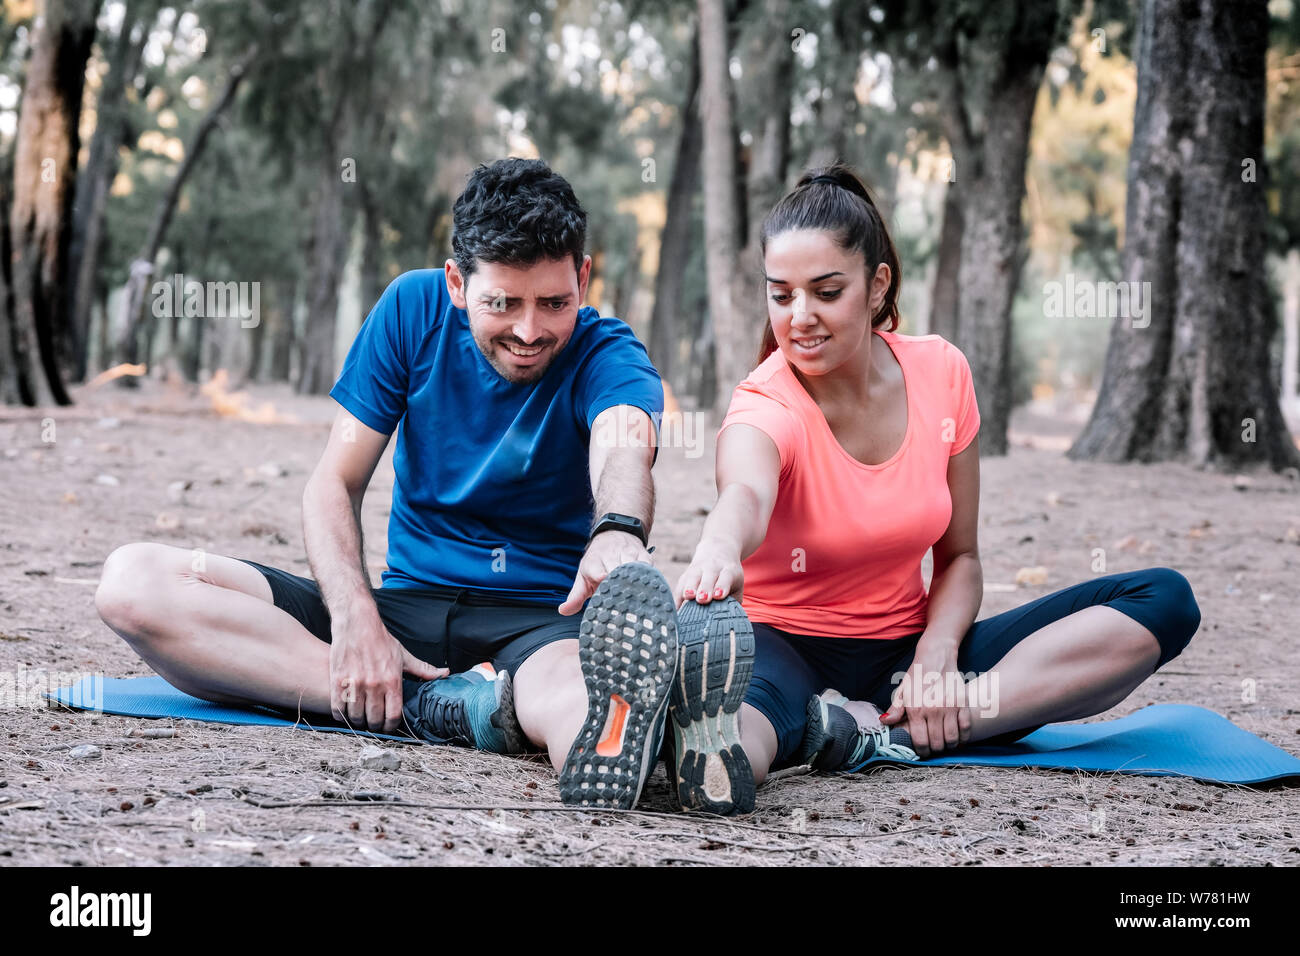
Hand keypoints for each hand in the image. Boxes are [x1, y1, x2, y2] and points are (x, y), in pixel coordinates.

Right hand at [329, 609, 446, 731]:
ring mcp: (355, 684)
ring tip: (360, 717)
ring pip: (355, 718)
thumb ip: (423, 670)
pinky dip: (341, 715)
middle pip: (374, 720)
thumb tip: (444, 674)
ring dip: (357, 721)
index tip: (387, 726)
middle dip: (374, 726)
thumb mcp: (404, 656)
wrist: (357, 623)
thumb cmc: (381, 640)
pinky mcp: (338, 681)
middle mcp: (374, 685)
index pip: (394, 716)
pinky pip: (338, 710)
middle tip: (373, 723)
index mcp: (393, 681)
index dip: (390, 726)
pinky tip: (345, 712)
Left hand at [558, 530, 652, 614]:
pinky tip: (647, 590)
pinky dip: (648, 577)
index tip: (603, 582)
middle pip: (616, 570)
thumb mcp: (583, 577)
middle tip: (621, 603)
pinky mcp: (643, 554)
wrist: (614, 534)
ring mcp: (628, 553)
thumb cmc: (597, 563)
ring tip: (635, 598)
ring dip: (634, 581)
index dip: (601, 576)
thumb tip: (563, 611)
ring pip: (632, 567)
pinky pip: (647, 566)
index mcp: (593, 562)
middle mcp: (610, 555)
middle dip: (618, 583)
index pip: (597, 570)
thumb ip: (575, 596)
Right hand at [674, 537, 743, 607]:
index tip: (718, 596)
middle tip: (703, 599)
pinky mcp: (685, 574)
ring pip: (692, 579)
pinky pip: (680, 586)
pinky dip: (676, 597)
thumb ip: (734, 601)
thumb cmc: (729, 577)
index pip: (725, 578)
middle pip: (707, 578)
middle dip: (704, 588)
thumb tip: (728, 621)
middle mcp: (712, 568)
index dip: (721, 586)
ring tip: (688, 597)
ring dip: (689, 588)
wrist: (718, 551)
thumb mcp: (736, 585)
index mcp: (728, 571)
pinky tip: (675, 608)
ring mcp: (697, 569)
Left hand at [879, 641, 970, 757]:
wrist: (936, 657)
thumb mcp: (903, 691)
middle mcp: (932, 710)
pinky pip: (965, 728)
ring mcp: (949, 707)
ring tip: (945, 743)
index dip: (922, 751)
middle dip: (935, 749)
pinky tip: (958, 738)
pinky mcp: (962, 703)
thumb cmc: (917, 676)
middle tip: (934, 747)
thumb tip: (884, 722)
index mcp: (916, 709)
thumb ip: (895, 709)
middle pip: (937, 743)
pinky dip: (963, 737)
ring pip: (951, 738)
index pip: (920, 741)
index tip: (923, 752)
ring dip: (948, 745)